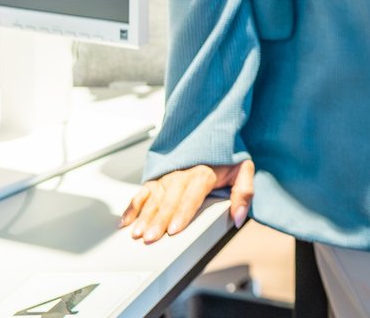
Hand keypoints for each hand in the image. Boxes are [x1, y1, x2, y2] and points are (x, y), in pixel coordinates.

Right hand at [121, 160, 253, 240]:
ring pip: (153, 199)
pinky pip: (142, 193)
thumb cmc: (226, 158)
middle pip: (169, 200)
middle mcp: (182, 175)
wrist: (212, 133)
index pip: (192, 196)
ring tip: (137, 233)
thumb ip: (244, 193)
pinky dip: (132, 207)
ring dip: (144, 217)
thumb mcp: (242, 170)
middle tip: (151, 238)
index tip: (174, 229)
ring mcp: (167, 177)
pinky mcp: (157, 179)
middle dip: (159, 220)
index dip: (182, 213)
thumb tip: (239, 217)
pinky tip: (125, 222)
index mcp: (203, 173)